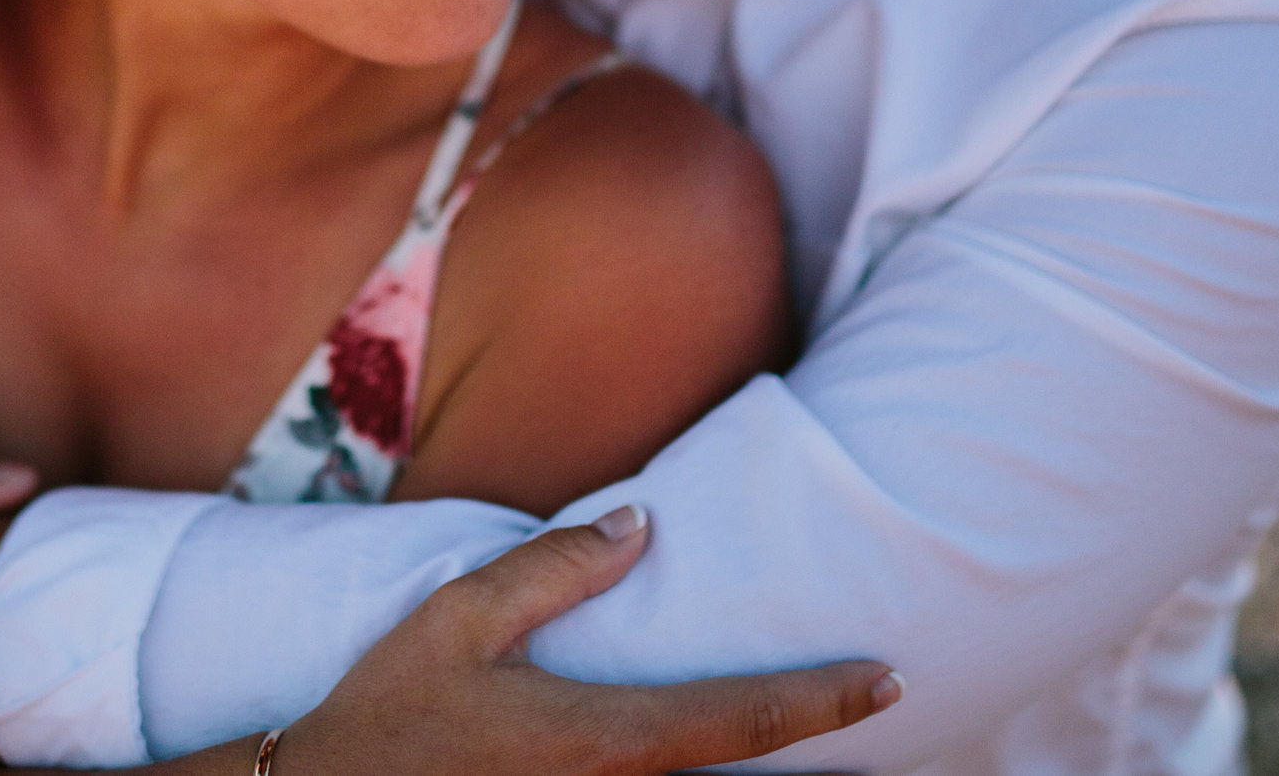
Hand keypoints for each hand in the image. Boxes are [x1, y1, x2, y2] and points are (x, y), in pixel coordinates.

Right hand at [277, 504, 899, 774]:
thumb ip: (555, 567)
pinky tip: (711, 738)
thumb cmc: (390, 710)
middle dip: (810, 738)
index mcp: (605, 737)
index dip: (824, 701)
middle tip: (874, 693)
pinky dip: (698, 762)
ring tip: (809, 714)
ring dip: (752, 752)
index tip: (888, 679)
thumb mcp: (460, 616)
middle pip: (740, 771)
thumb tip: (643, 526)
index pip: (743, 719)